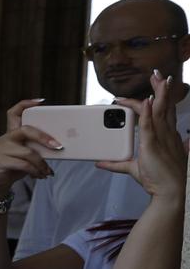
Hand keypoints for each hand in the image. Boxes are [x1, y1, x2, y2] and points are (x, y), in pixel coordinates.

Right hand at [0, 98, 59, 196]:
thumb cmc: (12, 167)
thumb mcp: (25, 155)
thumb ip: (35, 148)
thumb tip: (58, 148)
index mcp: (12, 134)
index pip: (14, 113)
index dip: (26, 104)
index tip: (41, 102)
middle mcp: (6, 138)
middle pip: (26, 130)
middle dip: (44, 137)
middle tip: (58, 147)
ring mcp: (1, 150)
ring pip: (29, 152)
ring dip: (42, 164)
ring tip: (47, 171)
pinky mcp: (0, 162)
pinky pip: (24, 165)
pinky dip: (35, 171)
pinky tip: (39, 175)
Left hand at [96, 74, 187, 202]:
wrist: (168, 193)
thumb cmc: (158, 180)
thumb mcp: (133, 168)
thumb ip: (116, 163)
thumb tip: (101, 162)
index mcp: (167, 137)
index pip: (164, 113)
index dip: (162, 99)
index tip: (158, 87)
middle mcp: (167, 135)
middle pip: (165, 107)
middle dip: (162, 90)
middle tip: (159, 75)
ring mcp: (162, 139)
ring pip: (159, 111)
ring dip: (158, 94)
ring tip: (157, 79)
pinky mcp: (154, 145)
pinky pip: (150, 126)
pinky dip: (146, 113)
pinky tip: (144, 101)